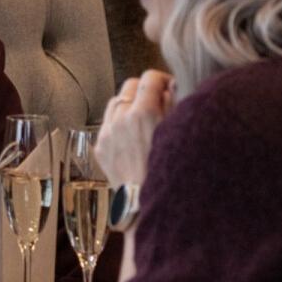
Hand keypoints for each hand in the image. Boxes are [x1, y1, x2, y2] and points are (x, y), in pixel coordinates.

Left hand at [97, 70, 174, 187]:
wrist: (147, 203)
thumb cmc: (171, 171)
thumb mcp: (180, 134)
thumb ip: (175, 105)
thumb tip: (172, 86)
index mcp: (143, 113)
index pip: (149, 78)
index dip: (161, 79)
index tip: (169, 87)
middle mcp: (120, 119)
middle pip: (129, 86)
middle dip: (144, 90)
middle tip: (158, 102)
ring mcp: (107, 133)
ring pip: (116, 103)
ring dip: (129, 105)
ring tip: (144, 119)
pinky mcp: (100, 147)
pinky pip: (108, 124)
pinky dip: (119, 123)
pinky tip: (132, 136)